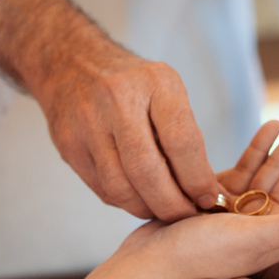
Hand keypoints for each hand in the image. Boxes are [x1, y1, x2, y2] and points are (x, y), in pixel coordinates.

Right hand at [0, 0, 217, 221]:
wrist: (71, 62)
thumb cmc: (132, 82)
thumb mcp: (166, 87)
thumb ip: (184, 131)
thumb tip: (207, 190)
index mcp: (154, 83)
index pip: (182, 141)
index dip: (198, 179)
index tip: (210, 199)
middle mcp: (117, 101)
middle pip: (147, 171)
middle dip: (172, 205)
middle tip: (188, 216)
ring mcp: (87, 125)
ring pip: (121, 188)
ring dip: (148, 209)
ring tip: (165, 211)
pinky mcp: (69, 146)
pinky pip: (103, 189)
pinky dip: (126, 201)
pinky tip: (140, 199)